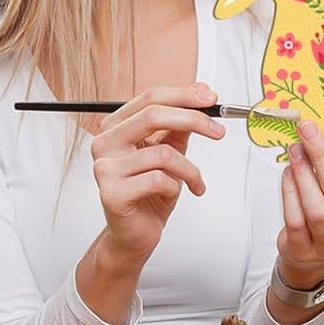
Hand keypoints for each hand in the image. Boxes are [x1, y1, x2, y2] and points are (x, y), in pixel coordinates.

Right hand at [90, 84, 225, 265]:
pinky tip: (172, 195)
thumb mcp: (169, 151)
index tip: (212, 99)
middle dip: (193, 120)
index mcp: (115, 127)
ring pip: (163, 153)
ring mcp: (105, 168)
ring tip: (195, 182)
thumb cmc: (150, 192)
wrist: (135, 234)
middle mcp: (104, 143)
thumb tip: (201, 90)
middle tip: (218, 131)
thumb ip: (181, 123)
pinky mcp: (112, 193)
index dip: (183, 96)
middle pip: (153, 115)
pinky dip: (176, 187)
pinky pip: (158, 180)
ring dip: (189, 169)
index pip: (150, 98)